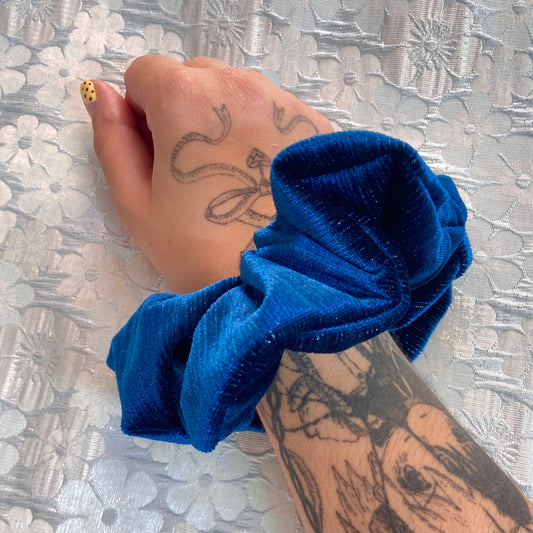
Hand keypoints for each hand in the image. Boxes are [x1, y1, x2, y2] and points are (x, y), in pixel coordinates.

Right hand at [86, 55, 332, 292]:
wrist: (280, 283)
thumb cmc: (200, 251)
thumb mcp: (137, 204)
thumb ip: (111, 141)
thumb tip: (101, 94)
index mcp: (185, 96)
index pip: (144, 73)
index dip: (142, 113)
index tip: (158, 155)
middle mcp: (238, 83)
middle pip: (193, 76)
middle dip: (183, 110)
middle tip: (195, 171)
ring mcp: (283, 100)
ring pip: (235, 90)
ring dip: (223, 118)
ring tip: (232, 175)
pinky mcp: (314, 123)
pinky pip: (272, 109)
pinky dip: (260, 130)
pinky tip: (264, 176)